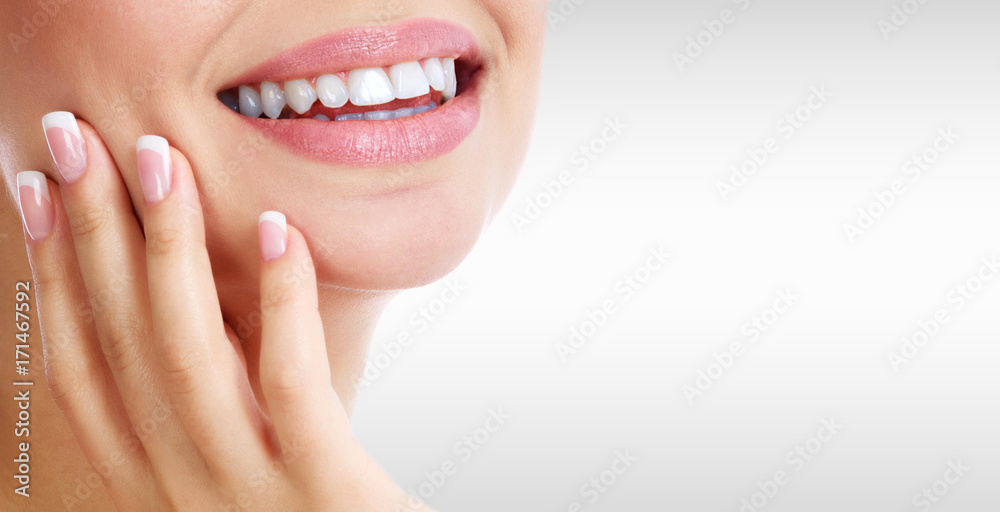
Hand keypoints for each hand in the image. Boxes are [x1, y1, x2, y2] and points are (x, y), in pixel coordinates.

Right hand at [17, 113, 426, 510]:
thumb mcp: (235, 473)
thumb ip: (209, 409)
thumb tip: (187, 306)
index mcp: (153, 483)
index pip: (81, 367)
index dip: (49, 277)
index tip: (33, 191)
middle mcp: (181, 487)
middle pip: (120, 342)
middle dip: (88, 235)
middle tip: (70, 138)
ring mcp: (248, 491)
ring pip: (186, 352)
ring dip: (164, 248)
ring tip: (156, 159)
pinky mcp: (324, 489)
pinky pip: (291, 382)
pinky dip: (280, 300)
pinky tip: (277, 229)